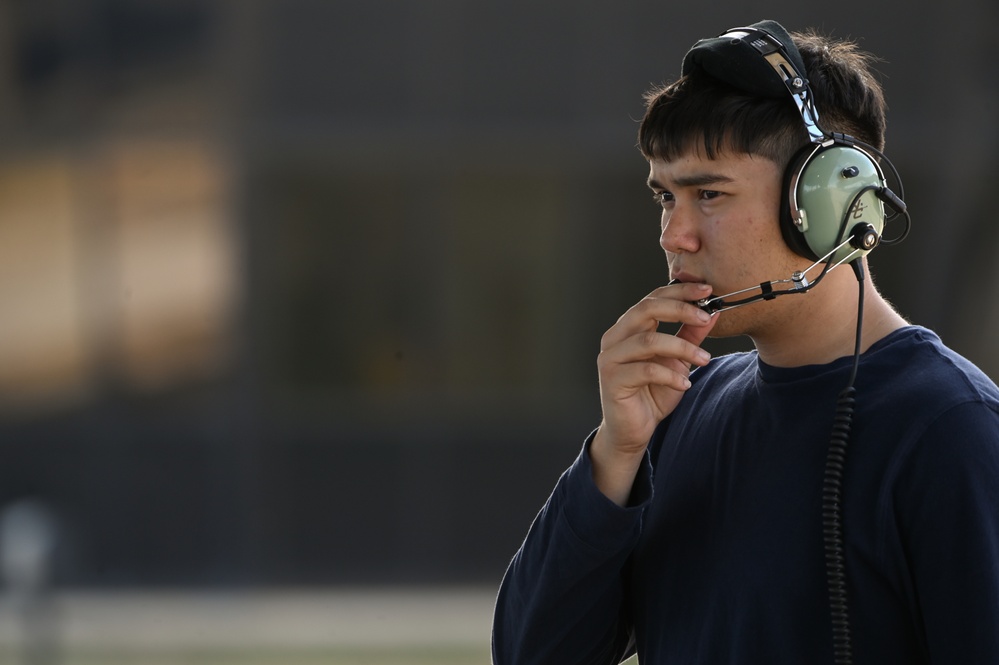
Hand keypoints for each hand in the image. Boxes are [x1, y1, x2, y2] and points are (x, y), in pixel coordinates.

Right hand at [590, 282, 717, 503]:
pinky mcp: (612, 379)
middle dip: (680, 309)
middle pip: (646, 310)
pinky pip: (645, 370)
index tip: (707, 291)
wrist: (633, 430)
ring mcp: (610, 358)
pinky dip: (670, 375)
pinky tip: (685, 383)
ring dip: (682, 348)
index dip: (679, 292)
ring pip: (648, 341)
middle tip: (706, 316)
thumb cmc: (652, 394)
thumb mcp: (678, 362)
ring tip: (704, 360)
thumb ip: (690, 337)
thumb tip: (713, 313)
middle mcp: (615, 337)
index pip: (652, 299)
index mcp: (628, 328)